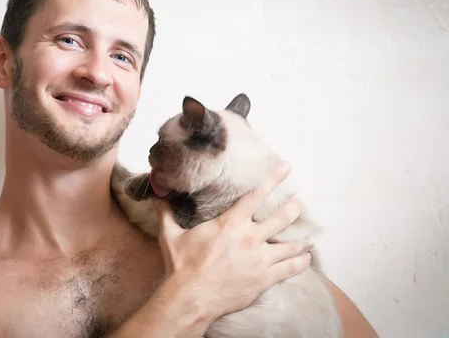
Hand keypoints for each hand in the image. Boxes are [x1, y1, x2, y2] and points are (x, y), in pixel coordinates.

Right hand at [151, 160, 310, 322]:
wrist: (190, 297)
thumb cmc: (181, 266)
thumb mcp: (170, 236)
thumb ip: (166, 213)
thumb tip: (155, 195)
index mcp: (230, 223)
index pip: (256, 196)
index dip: (273, 179)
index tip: (286, 167)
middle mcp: (249, 238)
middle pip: (281, 218)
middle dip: (293, 208)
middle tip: (299, 202)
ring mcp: (259, 259)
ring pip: (290, 245)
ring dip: (300, 237)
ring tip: (308, 233)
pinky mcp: (264, 279)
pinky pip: (289, 269)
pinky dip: (300, 262)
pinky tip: (306, 258)